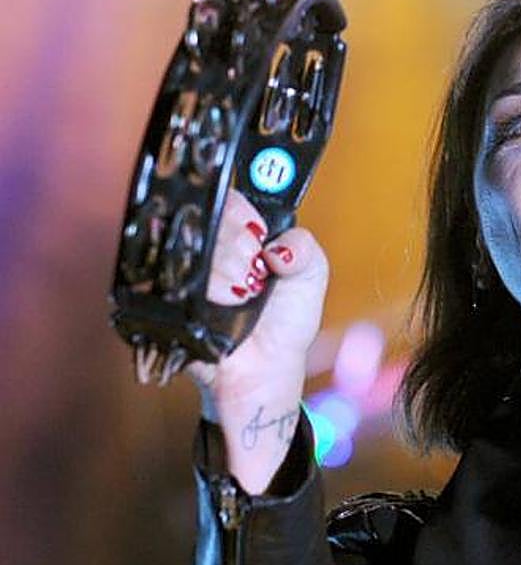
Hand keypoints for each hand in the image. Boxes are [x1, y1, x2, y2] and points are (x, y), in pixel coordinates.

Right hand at [186, 188, 329, 492]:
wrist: (263, 369)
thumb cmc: (285, 322)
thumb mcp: (312, 276)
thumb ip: (305, 246)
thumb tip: (276, 246)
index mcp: (239, 231)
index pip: (229, 196)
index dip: (247, 217)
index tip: (262, 240)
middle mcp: (208, 243)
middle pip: (211, 214)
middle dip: (243, 248)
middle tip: (255, 278)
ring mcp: (183, 265)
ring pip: (197, 242)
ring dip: (229, 271)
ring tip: (243, 296)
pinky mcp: (164, 290)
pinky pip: (179, 272)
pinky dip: (211, 288)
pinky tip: (226, 303)